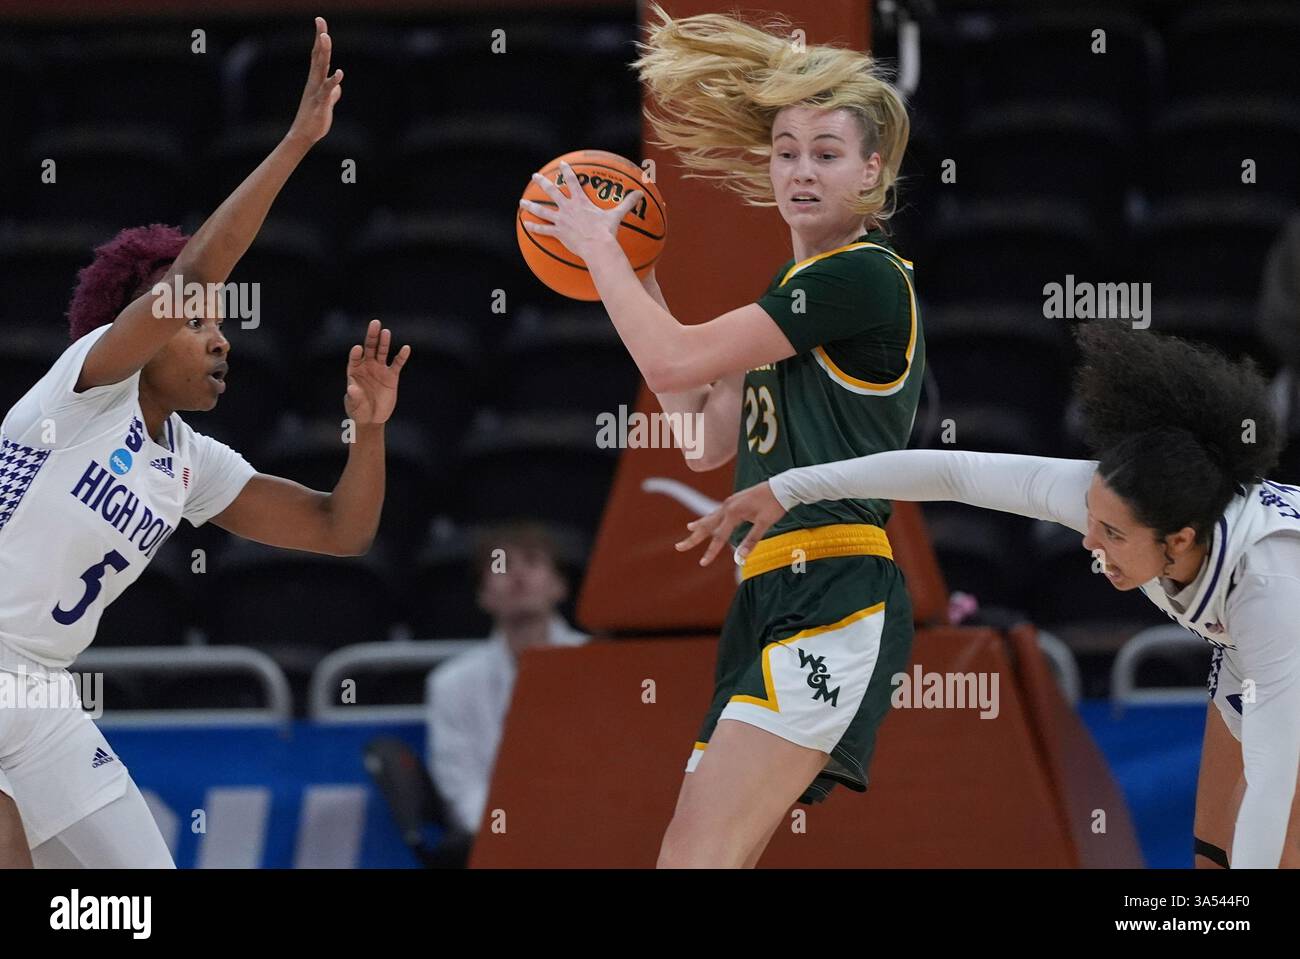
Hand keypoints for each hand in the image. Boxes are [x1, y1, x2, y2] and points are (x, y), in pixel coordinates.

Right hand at [287, 17, 342, 145]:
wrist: (305, 135)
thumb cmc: (314, 119)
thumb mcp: (327, 104)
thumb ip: (332, 94)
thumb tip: (337, 89)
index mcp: (315, 80)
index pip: (317, 55)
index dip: (319, 39)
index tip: (320, 22)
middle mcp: (314, 81)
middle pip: (318, 56)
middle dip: (320, 38)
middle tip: (320, 21)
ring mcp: (317, 91)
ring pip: (320, 68)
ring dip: (323, 53)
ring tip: (326, 38)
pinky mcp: (321, 103)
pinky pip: (327, 89)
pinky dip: (333, 81)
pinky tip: (339, 72)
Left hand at [344, 319, 410, 424]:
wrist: (371, 418)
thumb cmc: (358, 410)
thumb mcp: (353, 404)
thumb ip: (353, 396)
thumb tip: (351, 388)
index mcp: (354, 370)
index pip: (355, 358)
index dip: (356, 353)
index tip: (358, 349)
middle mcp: (367, 366)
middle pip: (370, 348)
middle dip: (372, 336)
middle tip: (375, 323)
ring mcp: (380, 369)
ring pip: (382, 352)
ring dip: (384, 342)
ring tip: (386, 332)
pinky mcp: (392, 376)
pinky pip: (397, 364)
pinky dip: (401, 356)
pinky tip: (406, 348)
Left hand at [520, 160, 642, 259]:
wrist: (598, 247)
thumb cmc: (607, 232)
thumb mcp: (617, 216)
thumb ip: (627, 203)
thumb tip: (640, 193)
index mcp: (580, 201)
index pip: (573, 181)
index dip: (567, 171)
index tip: (562, 165)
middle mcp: (568, 208)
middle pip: (551, 192)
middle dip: (542, 182)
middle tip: (534, 176)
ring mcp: (561, 220)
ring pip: (542, 211)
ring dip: (531, 206)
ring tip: (522, 202)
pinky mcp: (558, 233)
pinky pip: (543, 230)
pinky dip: (534, 228)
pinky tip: (526, 226)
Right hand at [674, 480, 787, 566]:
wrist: (782, 486)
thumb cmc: (775, 504)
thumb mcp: (765, 523)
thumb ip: (752, 540)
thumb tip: (741, 558)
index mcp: (734, 512)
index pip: (719, 537)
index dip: (711, 552)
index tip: (702, 563)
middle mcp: (728, 507)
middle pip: (707, 526)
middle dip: (693, 538)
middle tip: (679, 548)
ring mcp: (729, 503)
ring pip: (710, 517)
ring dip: (699, 526)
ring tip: (688, 530)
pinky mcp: (734, 501)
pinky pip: (717, 512)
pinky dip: (709, 518)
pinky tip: (706, 520)